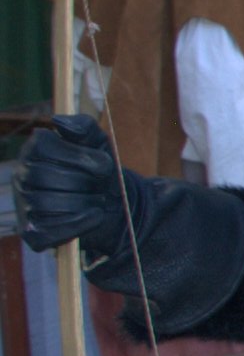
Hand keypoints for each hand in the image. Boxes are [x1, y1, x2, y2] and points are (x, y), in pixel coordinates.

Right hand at [17, 115, 135, 275]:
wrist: (110, 202)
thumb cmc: (98, 168)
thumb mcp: (98, 142)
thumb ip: (82, 126)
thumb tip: (58, 122)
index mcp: (35, 149)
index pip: (45, 148)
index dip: (81, 158)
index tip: (105, 164)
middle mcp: (23, 175)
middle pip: (46, 177)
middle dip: (84, 182)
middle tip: (101, 185)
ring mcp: (25, 204)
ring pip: (47, 204)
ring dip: (83, 203)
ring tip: (98, 199)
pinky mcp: (32, 232)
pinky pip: (47, 233)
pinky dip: (76, 226)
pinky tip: (94, 216)